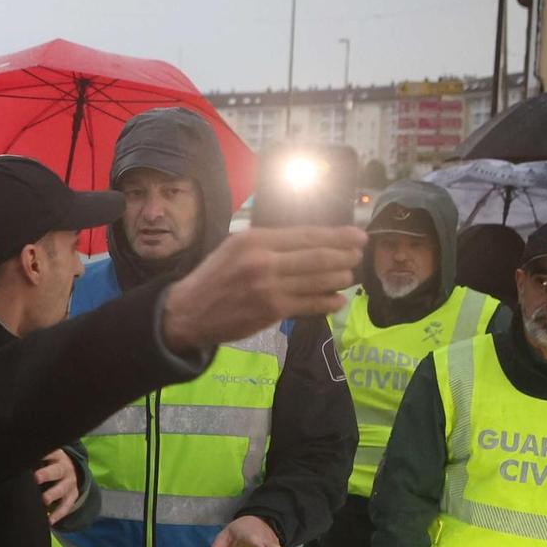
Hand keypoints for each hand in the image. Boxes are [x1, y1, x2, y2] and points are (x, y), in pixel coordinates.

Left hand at [35, 450, 79, 524]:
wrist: (71, 471)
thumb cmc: (48, 464)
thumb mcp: (45, 457)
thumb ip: (33, 459)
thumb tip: (11, 460)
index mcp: (56, 456)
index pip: (49, 453)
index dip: (42, 456)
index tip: (30, 458)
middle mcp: (64, 469)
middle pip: (57, 471)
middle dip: (46, 474)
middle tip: (36, 478)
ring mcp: (70, 483)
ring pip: (62, 489)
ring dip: (52, 495)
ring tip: (44, 500)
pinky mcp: (72, 496)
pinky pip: (66, 507)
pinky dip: (57, 515)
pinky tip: (48, 521)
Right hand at [162, 226, 367, 351]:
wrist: (187, 311)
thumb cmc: (213, 277)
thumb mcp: (235, 247)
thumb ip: (268, 243)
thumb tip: (308, 242)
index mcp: (255, 240)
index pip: (306, 235)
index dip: (337, 236)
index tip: (358, 235)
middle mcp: (264, 261)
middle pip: (319, 257)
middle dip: (345, 256)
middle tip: (359, 256)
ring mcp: (270, 287)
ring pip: (319, 280)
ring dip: (340, 278)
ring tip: (348, 276)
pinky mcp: (272, 310)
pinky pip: (310, 304)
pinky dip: (328, 302)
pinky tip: (337, 300)